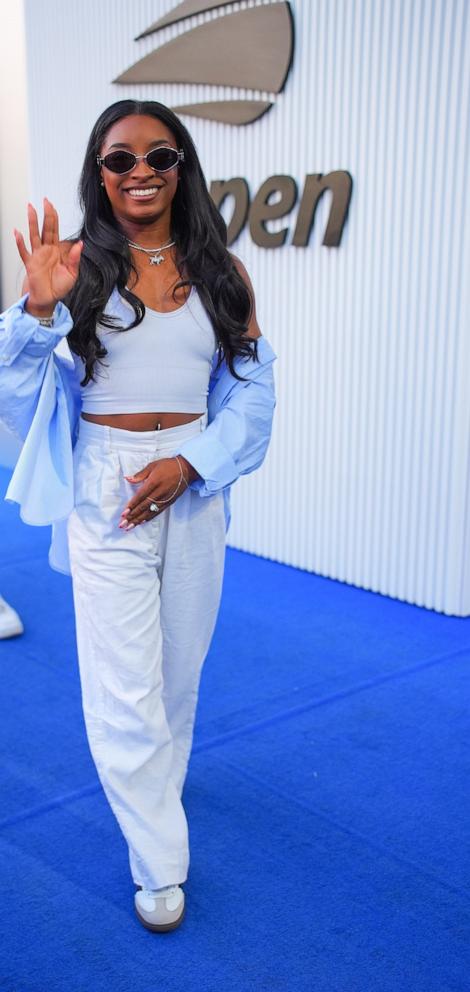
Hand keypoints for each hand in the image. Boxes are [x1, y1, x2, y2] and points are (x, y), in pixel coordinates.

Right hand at [14, 198, 82, 315]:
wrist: (49, 299)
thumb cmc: (59, 286)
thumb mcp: (72, 273)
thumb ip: (74, 259)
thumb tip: (80, 244)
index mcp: (56, 250)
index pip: (55, 230)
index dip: (54, 217)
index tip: (51, 205)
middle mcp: (46, 250)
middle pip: (45, 228)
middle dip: (46, 214)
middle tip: (45, 200)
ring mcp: (37, 256)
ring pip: (34, 235)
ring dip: (32, 222)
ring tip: (30, 209)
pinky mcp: (30, 264)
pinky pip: (24, 252)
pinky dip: (20, 243)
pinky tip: (17, 233)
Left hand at [119, 456, 188, 528]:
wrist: (186, 469)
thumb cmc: (168, 465)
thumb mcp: (152, 466)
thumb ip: (140, 474)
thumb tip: (128, 479)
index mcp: (154, 482)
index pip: (140, 496)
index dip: (131, 506)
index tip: (124, 513)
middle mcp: (159, 492)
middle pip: (144, 507)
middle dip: (132, 516)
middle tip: (123, 524)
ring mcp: (165, 498)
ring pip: (150, 511)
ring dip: (139, 520)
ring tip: (130, 527)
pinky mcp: (170, 502)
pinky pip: (158, 512)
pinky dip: (149, 518)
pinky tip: (142, 522)